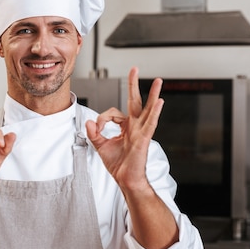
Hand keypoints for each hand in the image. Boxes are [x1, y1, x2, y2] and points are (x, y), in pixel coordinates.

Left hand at [85, 67, 163, 190]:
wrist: (126, 179)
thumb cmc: (118, 165)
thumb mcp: (101, 147)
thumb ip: (94, 134)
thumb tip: (88, 122)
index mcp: (126, 127)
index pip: (112, 113)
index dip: (101, 119)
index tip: (96, 128)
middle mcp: (135, 126)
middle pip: (135, 101)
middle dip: (134, 85)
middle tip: (134, 68)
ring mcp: (141, 131)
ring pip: (148, 109)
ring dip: (153, 94)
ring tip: (159, 81)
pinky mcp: (144, 139)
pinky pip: (151, 123)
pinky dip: (155, 112)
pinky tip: (161, 102)